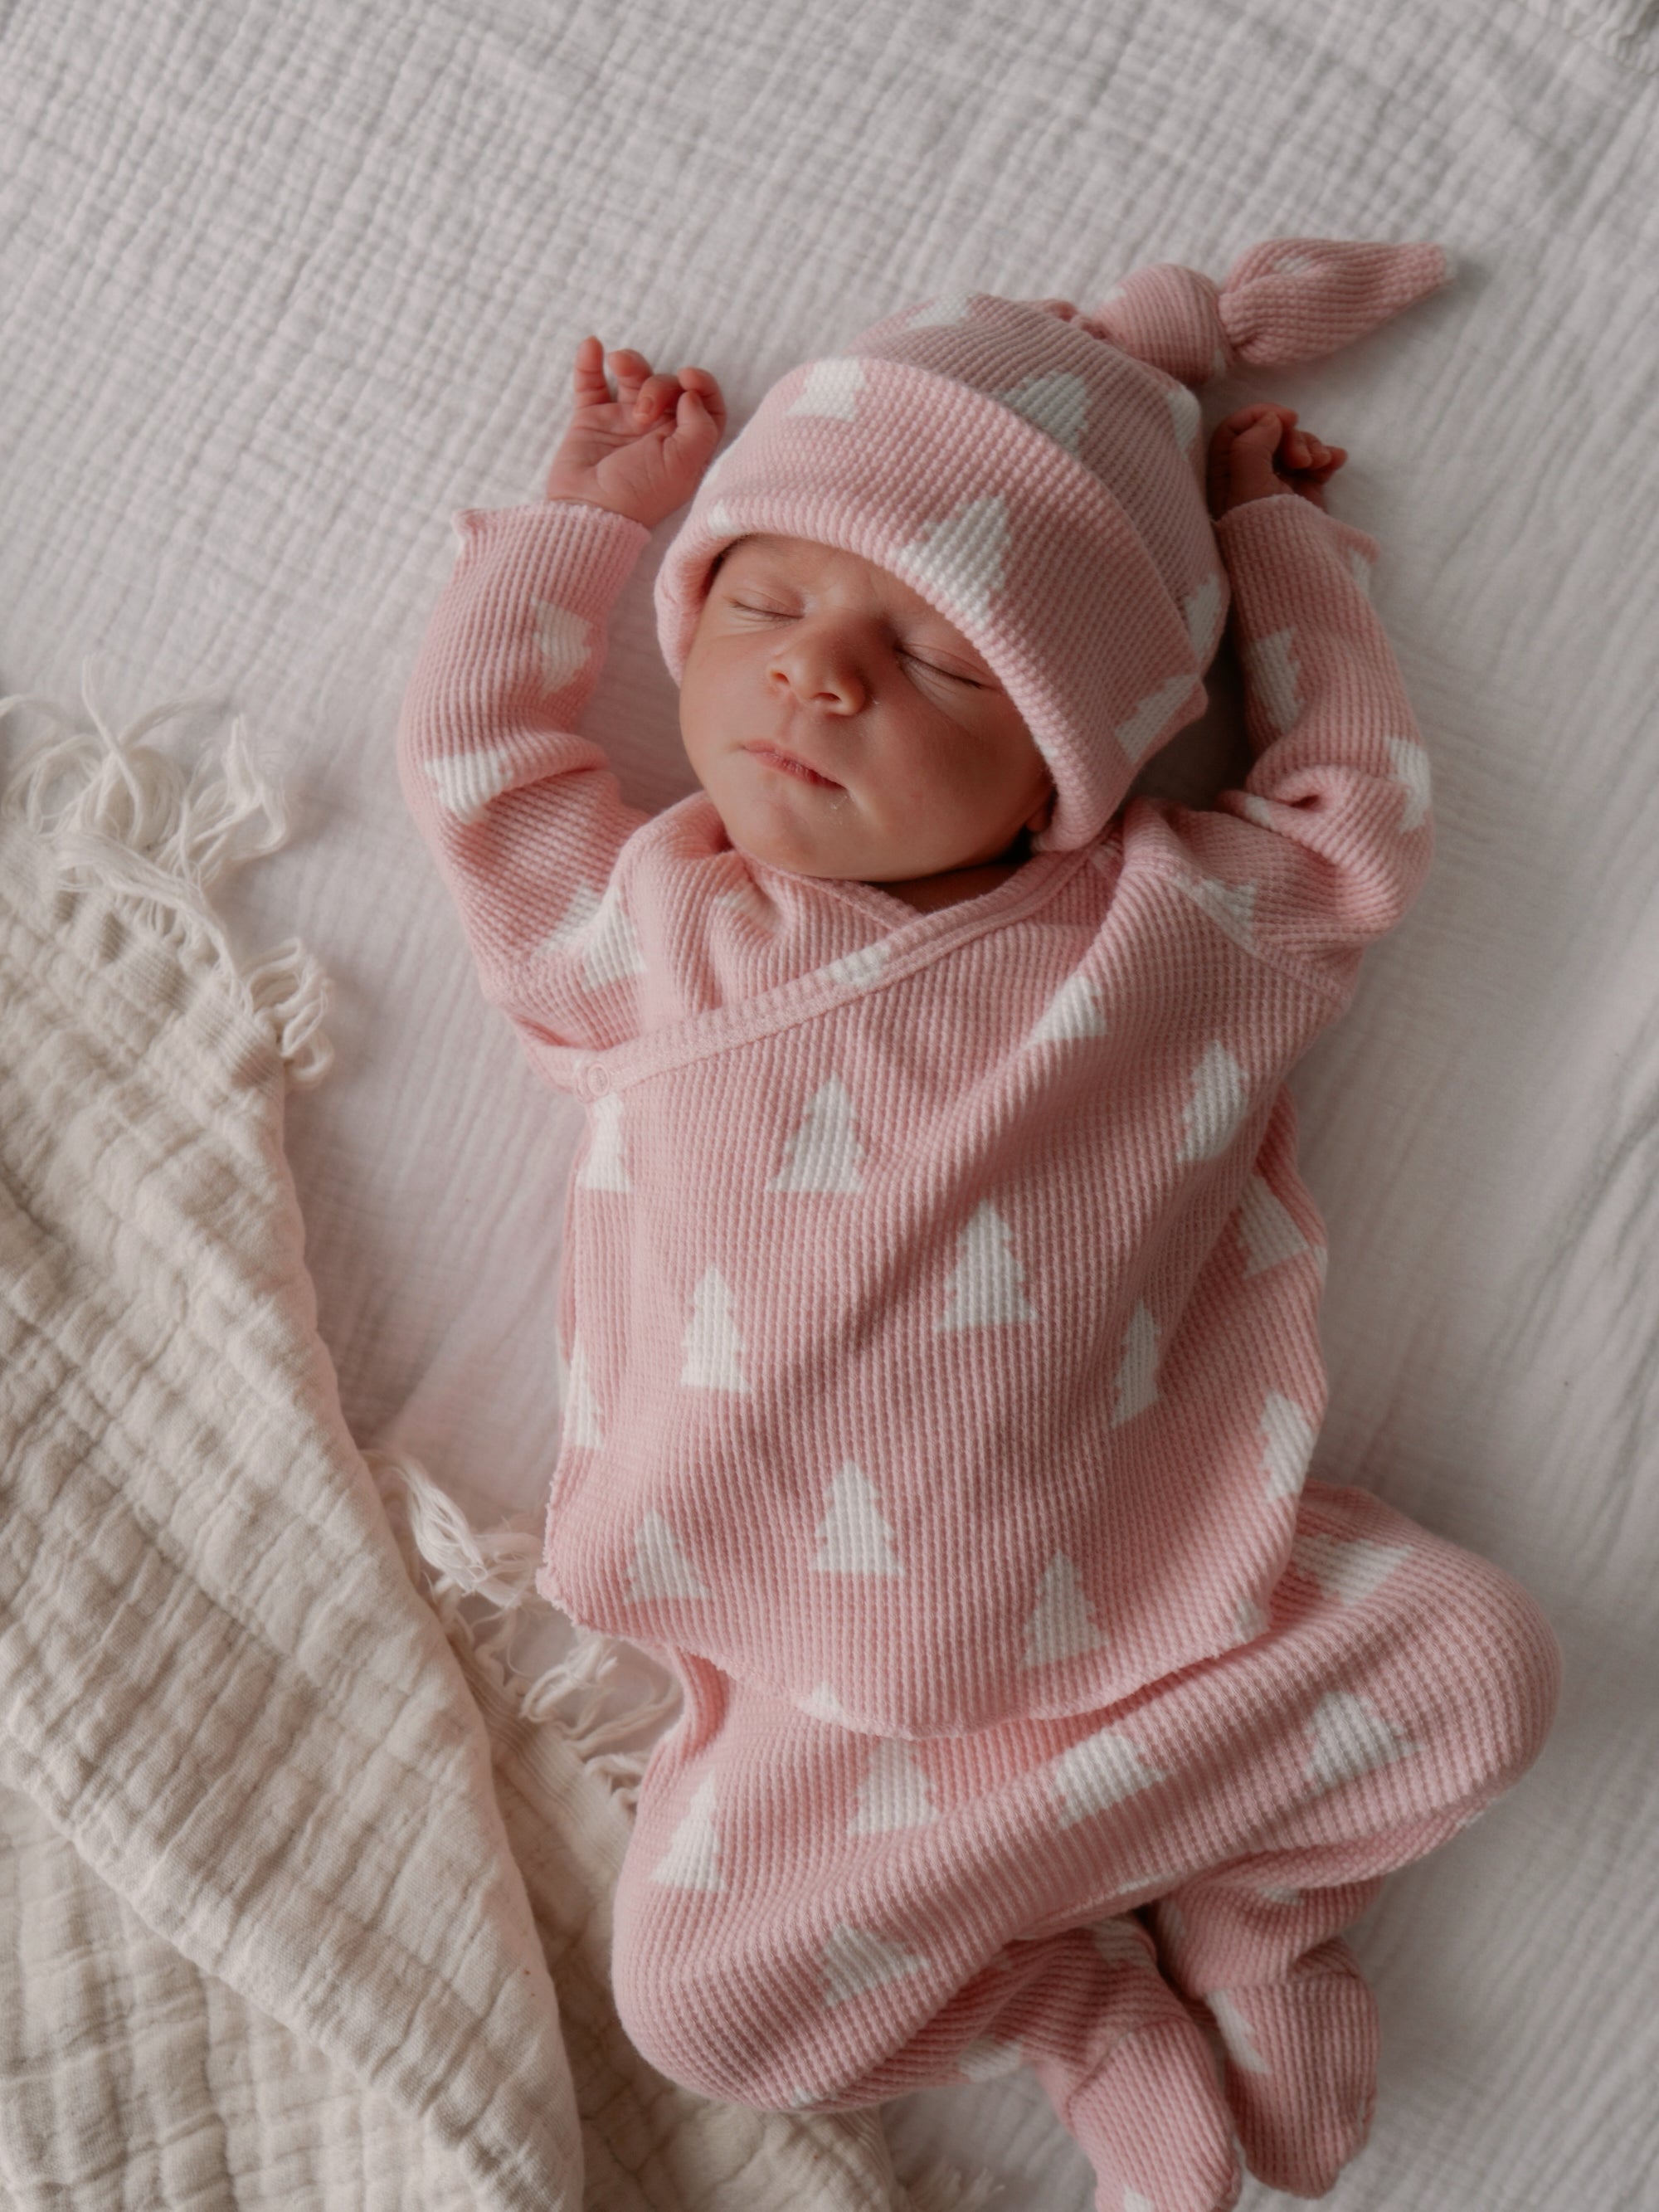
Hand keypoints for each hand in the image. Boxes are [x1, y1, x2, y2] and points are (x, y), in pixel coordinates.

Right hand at [544, 337, 727, 530]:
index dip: (703, 385)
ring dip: (630, 362)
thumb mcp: (683, 467)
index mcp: (684, 446)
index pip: (706, 405)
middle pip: (670, 385)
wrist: (587, 512)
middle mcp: (657, 432)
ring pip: (634, 375)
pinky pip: (592, 381)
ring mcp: (623, 423)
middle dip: (659, 384)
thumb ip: (700, 427)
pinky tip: (592, 346)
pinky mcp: (591, 419)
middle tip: (643, 410)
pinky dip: (590, 360)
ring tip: (617, 364)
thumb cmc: (638, 496)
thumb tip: (692, 394)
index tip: (688, 378)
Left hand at [1206, 404, 1345, 519]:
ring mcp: (1277, 486)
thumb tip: (1270, 419)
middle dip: (1292, 437)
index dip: (1259, 416)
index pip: (1234, 430)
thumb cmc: (1262, 532)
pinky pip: (1315, 463)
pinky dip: (1327, 457)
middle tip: (1302, 459)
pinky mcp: (1303, 494)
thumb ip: (1252, 446)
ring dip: (1312, 446)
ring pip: (1294, 446)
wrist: (1294, 572)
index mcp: (1225, 477)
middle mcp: (1248, 479)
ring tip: (1322, 464)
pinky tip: (1337, 462)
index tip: (1286, 418)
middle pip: (1269, 434)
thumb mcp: (1248, 487)